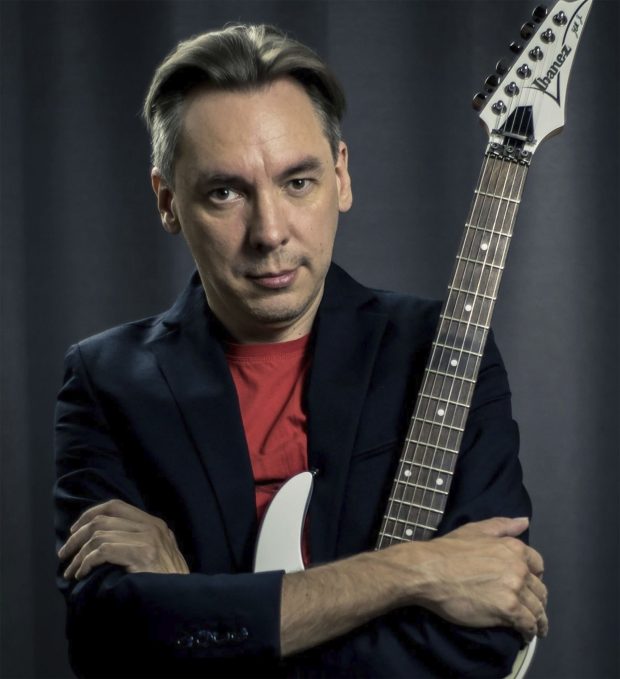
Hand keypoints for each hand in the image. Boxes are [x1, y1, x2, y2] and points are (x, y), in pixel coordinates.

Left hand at [58, 499, 188, 579]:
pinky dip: (86, 563)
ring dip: (78, 555)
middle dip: (77, 536)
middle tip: (64, 554)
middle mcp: (152, 527)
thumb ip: (140, 541)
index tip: (75, 531)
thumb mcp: (159, 554)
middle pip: (102, 519)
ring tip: (71, 571)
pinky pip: (103, 551)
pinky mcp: (142, 555)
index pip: (115, 506)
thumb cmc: (167, 583)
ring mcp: (149, 540)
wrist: (184, 600)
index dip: (90, 514)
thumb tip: (104, 539)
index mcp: (155, 524)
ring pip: (99, 536)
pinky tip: (82, 574)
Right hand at [393, 517, 547, 640]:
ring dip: (538, 620)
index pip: (538, 565)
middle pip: (539, 590)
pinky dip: (529, 631)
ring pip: (537, 609)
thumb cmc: (448, 550)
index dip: (535, 576)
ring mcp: (514, 589)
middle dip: (538, 600)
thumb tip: (524, 522)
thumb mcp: (475, 530)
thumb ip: (502, 526)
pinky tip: (525, 635)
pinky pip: (528, 624)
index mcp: (513, 548)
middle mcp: (519, 568)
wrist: (430, 570)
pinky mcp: (508, 610)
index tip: (529, 585)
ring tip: (535, 628)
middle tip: (533, 610)